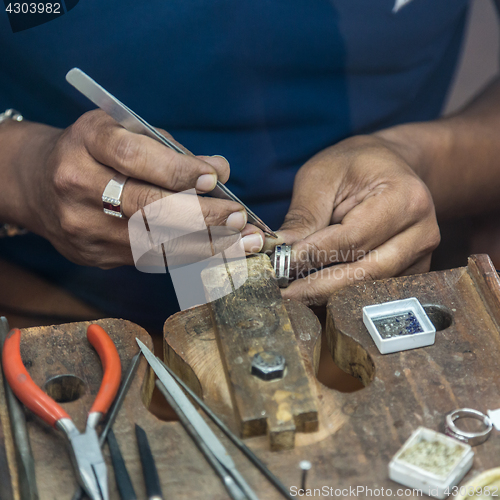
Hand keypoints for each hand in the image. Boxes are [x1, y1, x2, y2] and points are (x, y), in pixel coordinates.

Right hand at [9, 110, 263, 267]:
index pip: (133, 158)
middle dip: (201, 216)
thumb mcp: (122, 131)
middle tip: (238, 218)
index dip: (177, 170)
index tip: (214, 177)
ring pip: (153, 242)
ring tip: (242, 242)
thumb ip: (170, 150)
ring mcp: (83, 228)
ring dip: (205, 244)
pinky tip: (218, 252)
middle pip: (146, 207)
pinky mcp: (93, 255)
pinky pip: (148, 258)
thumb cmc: (92, 151)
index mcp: (85, 145)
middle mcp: (79, 188)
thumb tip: (219, 170)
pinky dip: (188, 255)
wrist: (38, 184)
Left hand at [266, 135, 439, 305]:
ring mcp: (421, 257)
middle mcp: (422, 232)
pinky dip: (343, 296)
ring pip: (369, 287)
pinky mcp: (413, 273)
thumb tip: (279, 251)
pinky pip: (375, 292)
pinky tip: (315, 294)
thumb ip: (303, 215)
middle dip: (319, 286)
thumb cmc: (355, 165)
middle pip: (366, 272)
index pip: (354, 238)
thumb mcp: (322, 176)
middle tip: (284, 294)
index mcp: (405, 198)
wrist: (390, 166)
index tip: (283, 263)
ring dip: (328, 296)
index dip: (315, 254)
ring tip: (294, 295)